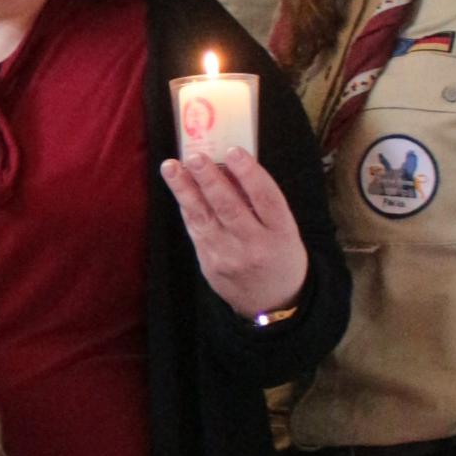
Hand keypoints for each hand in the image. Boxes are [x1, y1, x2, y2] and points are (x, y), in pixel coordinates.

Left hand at [160, 147, 309, 319]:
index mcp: (282, 233)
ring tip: (171, 167)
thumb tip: (230, 164)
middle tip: (194, 156)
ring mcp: (230, 257)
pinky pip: (195, 230)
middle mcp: (256, 246)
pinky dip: (186, 206)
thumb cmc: (280, 254)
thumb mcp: (284, 229)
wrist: (273, 304)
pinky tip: (178, 187)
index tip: (233, 150)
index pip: (266, 199)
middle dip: (209, 179)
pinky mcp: (209, 264)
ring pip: (204, 218)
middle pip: (230, 207)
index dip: (249, 174)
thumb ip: (261, 201)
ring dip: (185, 189)